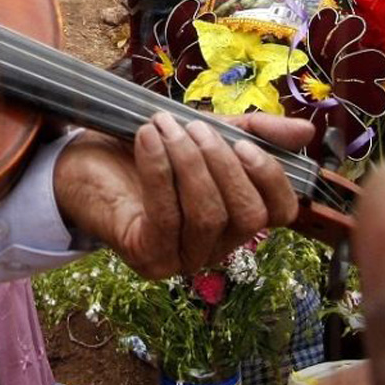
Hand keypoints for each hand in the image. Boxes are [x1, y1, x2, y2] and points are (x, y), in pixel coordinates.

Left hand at [52, 113, 313, 278]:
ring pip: (208, 216)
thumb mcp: (201, 134)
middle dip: (224, 166)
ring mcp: (181, 259)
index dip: (272, 179)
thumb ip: (251, 132)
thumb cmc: (143, 152)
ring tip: (164, 126)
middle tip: (194, 128)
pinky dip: (160, 171)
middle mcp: (215, 247)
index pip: (281, 214)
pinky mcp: (147, 257)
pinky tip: (148, 138)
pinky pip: (166, 216)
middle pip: (246, 217)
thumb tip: (307, 131)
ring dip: (189, 163)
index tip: (245, 143)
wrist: (77, 167)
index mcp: (235, 220)